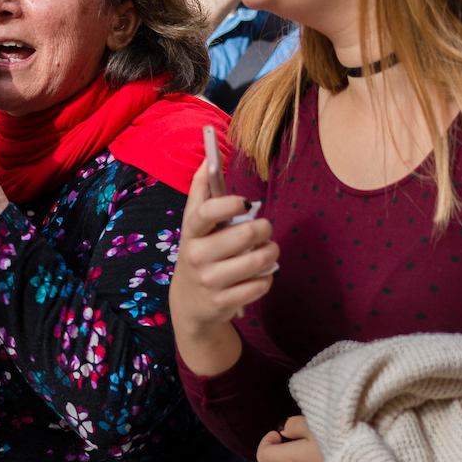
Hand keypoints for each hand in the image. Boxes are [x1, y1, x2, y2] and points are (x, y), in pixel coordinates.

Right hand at [170, 160, 278, 375]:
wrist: (190, 303)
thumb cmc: (199, 252)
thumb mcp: (194, 224)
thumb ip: (201, 190)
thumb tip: (207, 157)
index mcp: (191, 232)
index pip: (205, 213)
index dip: (228, 204)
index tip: (246, 202)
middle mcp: (196, 256)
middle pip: (244, 236)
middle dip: (264, 230)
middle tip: (265, 230)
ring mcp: (209, 281)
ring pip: (258, 261)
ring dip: (271, 253)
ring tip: (269, 251)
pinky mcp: (224, 302)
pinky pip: (260, 284)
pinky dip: (267, 278)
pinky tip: (259, 276)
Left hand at [256, 416, 323, 461]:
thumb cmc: (341, 446)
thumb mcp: (318, 425)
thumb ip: (296, 424)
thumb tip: (284, 429)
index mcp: (292, 460)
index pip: (263, 455)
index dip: (267, 442)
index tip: (279, 435)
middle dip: (289, 452)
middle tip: (308, 442)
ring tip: (320, 454)